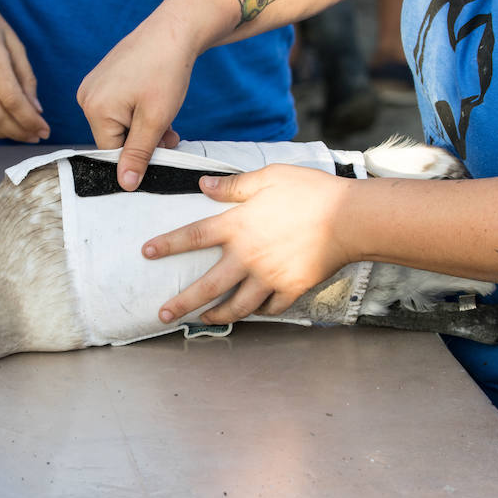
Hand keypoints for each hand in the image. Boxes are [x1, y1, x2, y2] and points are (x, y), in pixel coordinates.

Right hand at [77, 14, 195, 190]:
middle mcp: (86, 97)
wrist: (175, 29)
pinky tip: (156, 102)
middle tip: (171, 133)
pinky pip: (119, 106)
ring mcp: (93, 85)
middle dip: (143, 139)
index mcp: (94, 108)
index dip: (139, 154)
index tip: (164, 147)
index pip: (111, 150)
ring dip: (144, 127)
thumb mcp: (155, 120)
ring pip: (119, 123)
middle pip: (114, 137)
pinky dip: (139, 111)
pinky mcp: (104, 77)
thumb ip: (138, 154)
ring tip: (168, 117)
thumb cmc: (166, 72)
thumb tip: (125, 184)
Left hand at [142, 165, 355, 323]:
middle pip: (206, 286)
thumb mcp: (269, 177)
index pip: (193, 237)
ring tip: (202, 320)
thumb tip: (205, 184)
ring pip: (236, 306)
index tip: (146, 253)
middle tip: (162, 315)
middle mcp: (247, 256)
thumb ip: (234, 185)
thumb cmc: (311, 192)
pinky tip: (250, 313)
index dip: (167, 245)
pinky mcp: (290, 289)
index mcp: (237, 226)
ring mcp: (268, 277)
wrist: (351, 218)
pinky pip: (269, 308)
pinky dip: (258, 312)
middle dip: (181, 303)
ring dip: (216, 315)